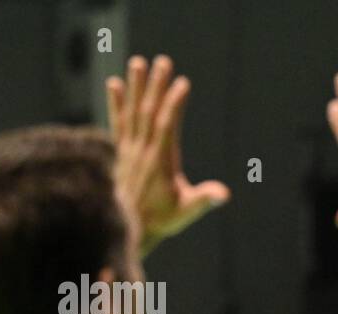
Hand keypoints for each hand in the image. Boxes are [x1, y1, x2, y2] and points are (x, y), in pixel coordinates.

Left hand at [107, 55, 229, 254]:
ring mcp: (129, 149)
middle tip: (162, 61)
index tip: (182, 83)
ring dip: (135, 86)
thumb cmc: (161, 219)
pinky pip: (118, 121)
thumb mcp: (186, 212)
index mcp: (160, 161)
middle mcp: (142, 150)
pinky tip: (113, 84)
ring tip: (137, 61)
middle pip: (149, 111)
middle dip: (156, 85)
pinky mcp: (121, 151)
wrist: (126, 227)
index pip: (167, 126)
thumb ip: (203, 200)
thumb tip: (224, 194)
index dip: (174, 104)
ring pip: (133, 111)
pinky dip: (116, 103)